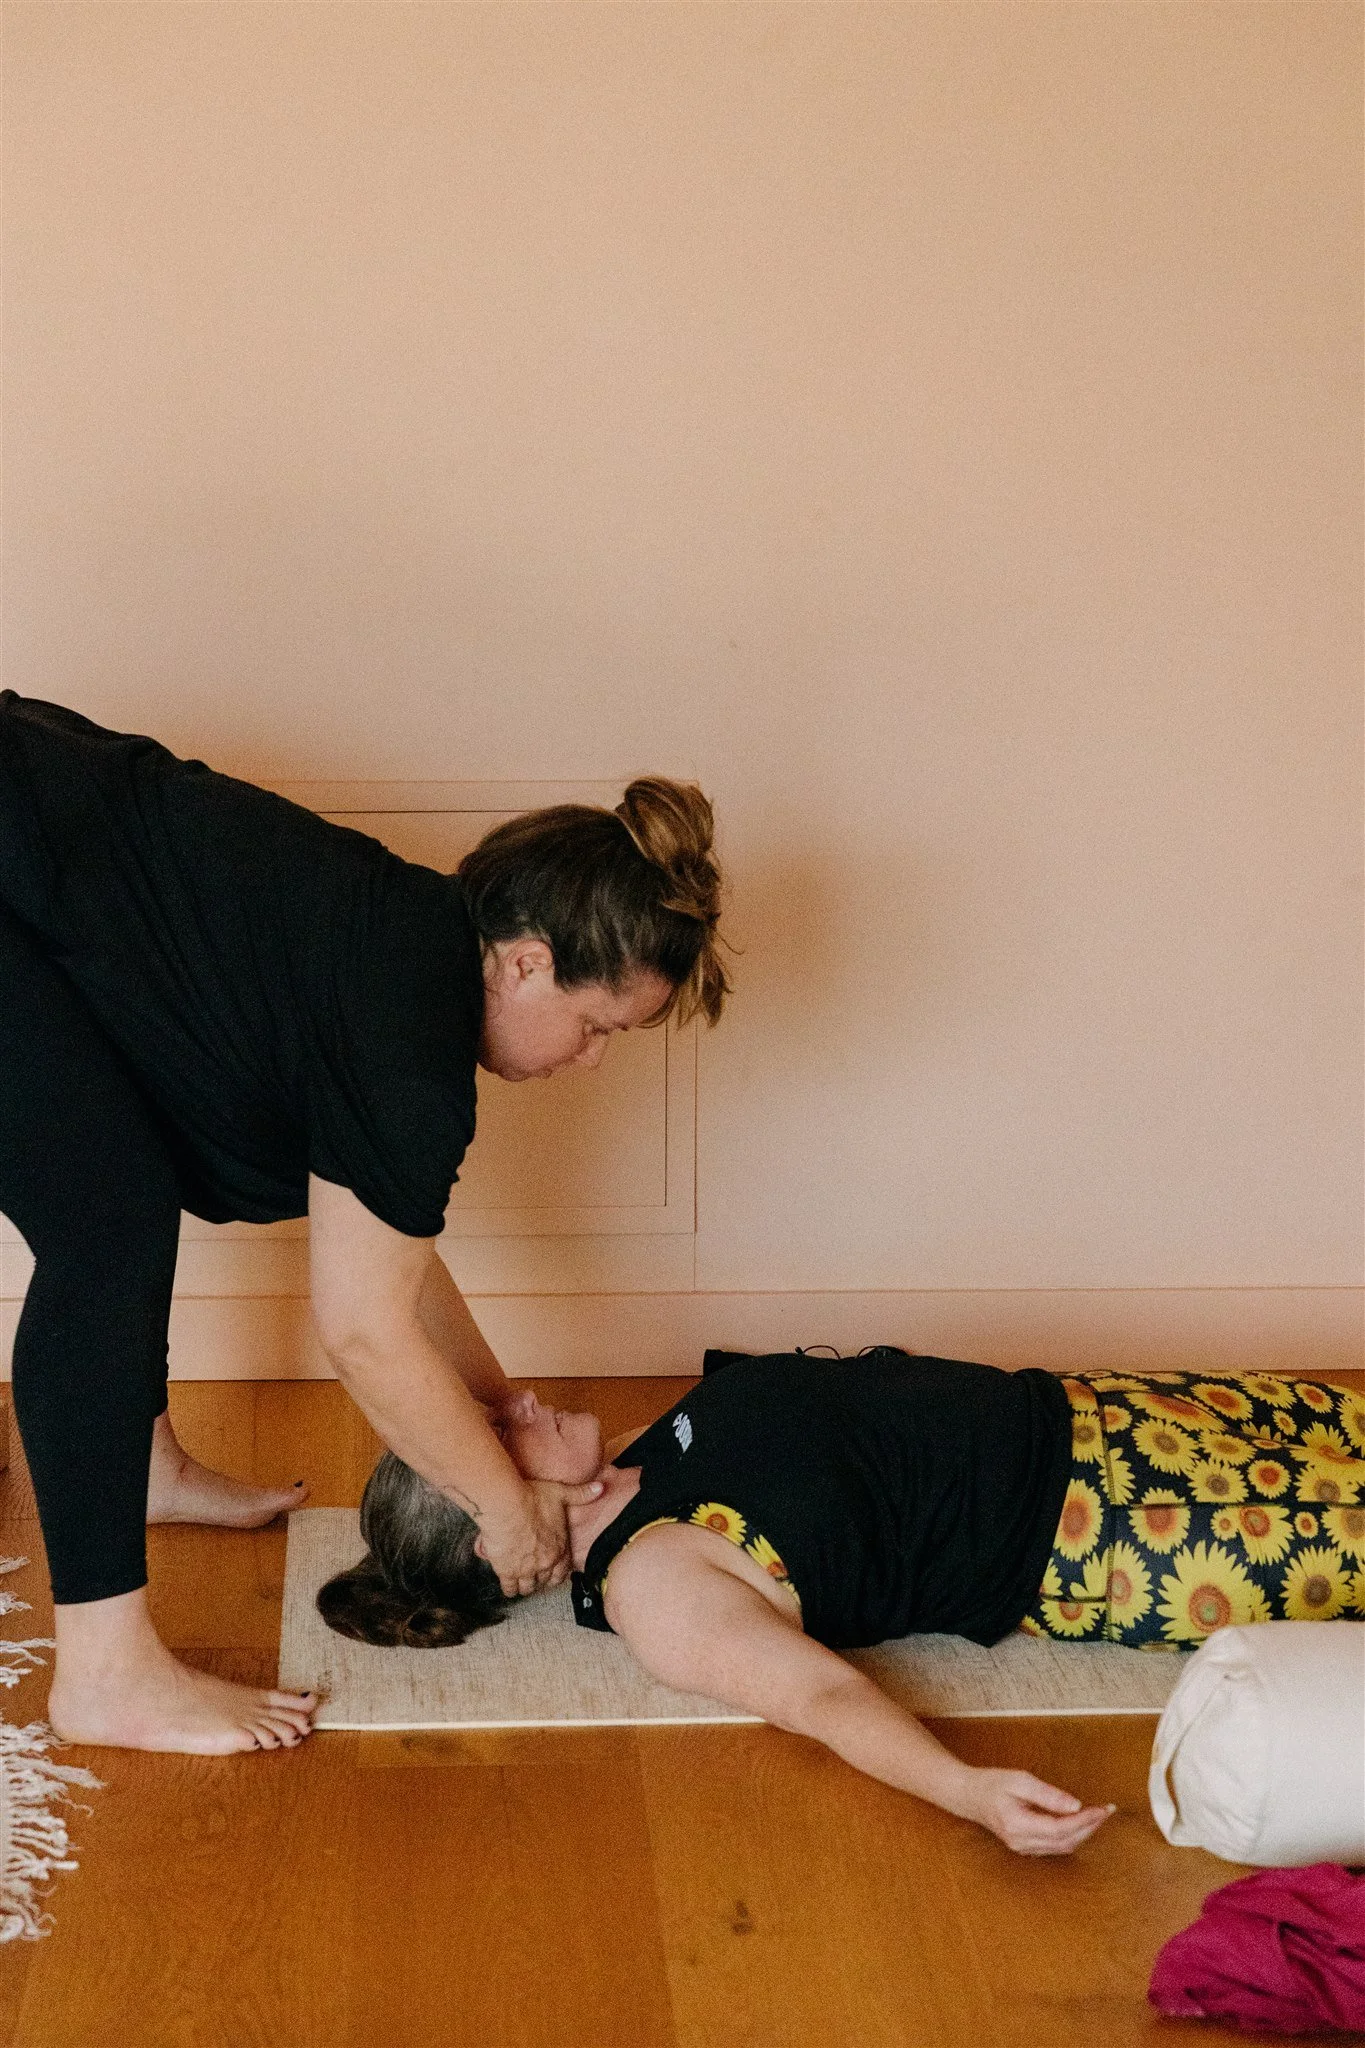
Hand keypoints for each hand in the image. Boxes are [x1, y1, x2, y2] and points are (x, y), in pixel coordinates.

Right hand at [477, 1477, 602, 1597]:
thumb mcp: (560, 1492)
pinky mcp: (508, 1572)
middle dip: (542, 1579)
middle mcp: (545, 1562)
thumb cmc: (531, 1498)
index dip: (559, 1573)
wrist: (506, 1506)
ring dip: (526, 1586)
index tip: (555, 1574)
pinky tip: (509, 1587)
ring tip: (523, 1583)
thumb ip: (580, 1493)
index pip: (564, 1569)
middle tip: (537, 1577)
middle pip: (545, 1580)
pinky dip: (510, 1589)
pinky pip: (510, 1588)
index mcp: (559, 1547)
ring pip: (528, 1587)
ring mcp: (526, 1570)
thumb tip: (600, 1488)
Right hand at [964, 1768, 1114, 1855]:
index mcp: (1019, 1825)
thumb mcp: (1019, 1780)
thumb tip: (1075, 1805)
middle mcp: (1022, 1843)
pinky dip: (1072, 1837)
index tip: (1102, 1809)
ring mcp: (1024, 1848)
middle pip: (1065, 1841)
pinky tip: (1081, 1825)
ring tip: (1099, 1816)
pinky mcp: (1026, 1847)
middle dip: (1090, 1827)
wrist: (969, 1796)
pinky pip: (1056, 1847)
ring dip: (1084, 1833)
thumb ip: (1048, 1794)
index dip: (1085, 1820)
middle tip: (1107, 1811)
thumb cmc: (992, 1784)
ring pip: (1063, 1847)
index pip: (1060, 1828)